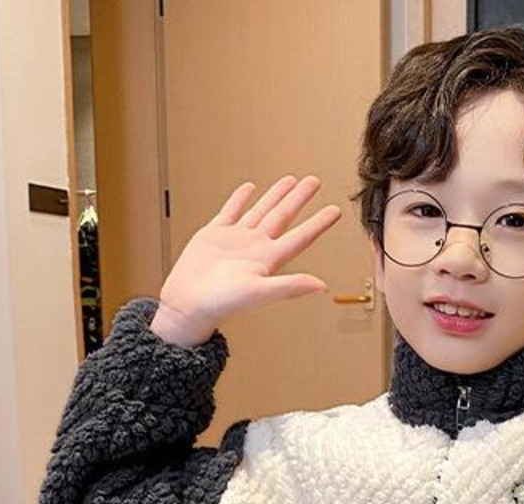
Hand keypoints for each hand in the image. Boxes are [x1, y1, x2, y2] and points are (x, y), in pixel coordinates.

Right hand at [151, 174, 341, 345]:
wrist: (188, 303)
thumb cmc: (222, 302)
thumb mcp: (260, 292)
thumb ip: (291, 286)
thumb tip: (322, 287)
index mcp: (269, 259)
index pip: (301, 236)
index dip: (318, 223)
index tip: (335, 210)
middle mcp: (255, 247)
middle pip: (283, 216)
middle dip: (299, 198)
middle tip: (315, 181)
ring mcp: (236, 239)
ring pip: (261, 210)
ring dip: (276, 195)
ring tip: (290, 180)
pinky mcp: (214, 234)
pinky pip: (231, 210)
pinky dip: (240, 198)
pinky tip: (249, 189)